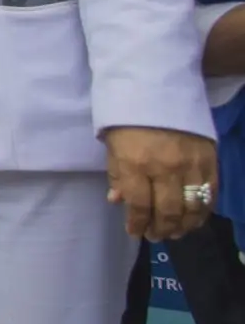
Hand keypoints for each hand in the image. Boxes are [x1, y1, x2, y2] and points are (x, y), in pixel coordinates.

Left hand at [104, 126, 218, 239]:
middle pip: (167, 211)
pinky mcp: (210, 159)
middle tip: (156, 236)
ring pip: (192, 207)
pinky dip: (203, 210)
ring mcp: (191, 164)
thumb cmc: (127, 118)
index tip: (135, 232)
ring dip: (184, 225)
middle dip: (161, 229)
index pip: (139, 206)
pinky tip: (195, 218)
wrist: (156, 88)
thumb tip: (118, 201)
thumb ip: (117, 175)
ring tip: (175, 231)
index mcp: (135, 164)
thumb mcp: (112, 146)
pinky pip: (210, 192)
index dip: (137, 224)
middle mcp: (164, 168)